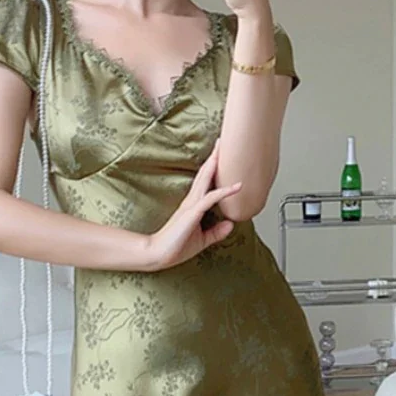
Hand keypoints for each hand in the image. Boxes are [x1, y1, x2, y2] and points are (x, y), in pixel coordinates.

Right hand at [144, 139, 240, 270]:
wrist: (158, 255)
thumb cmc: (176, 247)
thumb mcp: (202, 240)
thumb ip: (216, 232)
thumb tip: (231, 224)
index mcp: (193, 205)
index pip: (205, 181)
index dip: (213, 167)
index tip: (221, 154)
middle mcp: (192, 201)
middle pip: (205, 173)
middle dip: (215, 157)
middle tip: (223, 140)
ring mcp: (192, 206)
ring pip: (206, 179)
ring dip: (217, 164)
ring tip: (227, 149)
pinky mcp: (192, 213)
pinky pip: (211, 198)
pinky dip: (224, 191)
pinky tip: (237, 186)